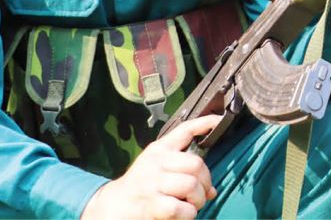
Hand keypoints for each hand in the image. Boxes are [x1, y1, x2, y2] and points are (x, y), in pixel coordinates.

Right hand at [81, 115, 219, 218]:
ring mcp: (152, 182)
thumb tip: (211, 190)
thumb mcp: (157, 170)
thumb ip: (184, 173)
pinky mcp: (150, 204)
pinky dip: (188, 214)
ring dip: (198, 199)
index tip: (219, 120)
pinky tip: (182, 214)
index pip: (185, 130)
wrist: (112, 207)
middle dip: (205, 182)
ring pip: (192, 185)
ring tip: (192, 205)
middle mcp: (156, 162)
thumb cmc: (140, 188)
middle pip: (196, 164)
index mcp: (159, 150)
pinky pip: (181, 208)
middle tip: (201, 194)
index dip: (205, 123)